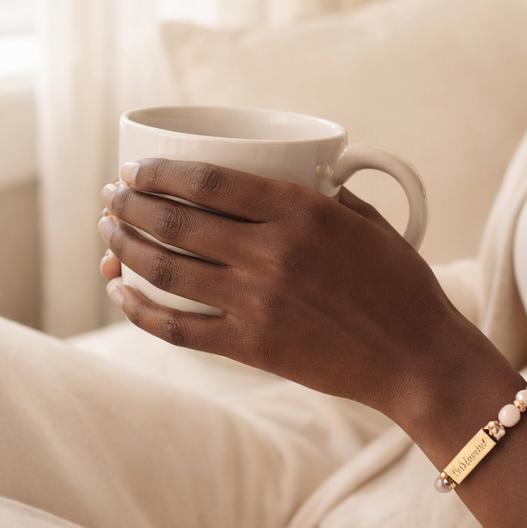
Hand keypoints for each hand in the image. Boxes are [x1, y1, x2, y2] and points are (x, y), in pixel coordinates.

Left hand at [97, 159, 501, 423]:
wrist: (417, 357)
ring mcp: (257, 303)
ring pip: (166, 271)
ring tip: (109, 234)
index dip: (160, 173)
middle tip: (113, 198)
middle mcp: (271, 254)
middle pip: (176, 223)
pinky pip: (178, 328)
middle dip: (132, 205)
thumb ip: (327, 197)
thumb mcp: (370, 223)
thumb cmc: (402, 285)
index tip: (136, 170)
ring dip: (125, 248)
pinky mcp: (251, 348)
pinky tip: (120, 294)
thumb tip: (294, 178)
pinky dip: (140, 311)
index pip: (209, 181)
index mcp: (301, 214)